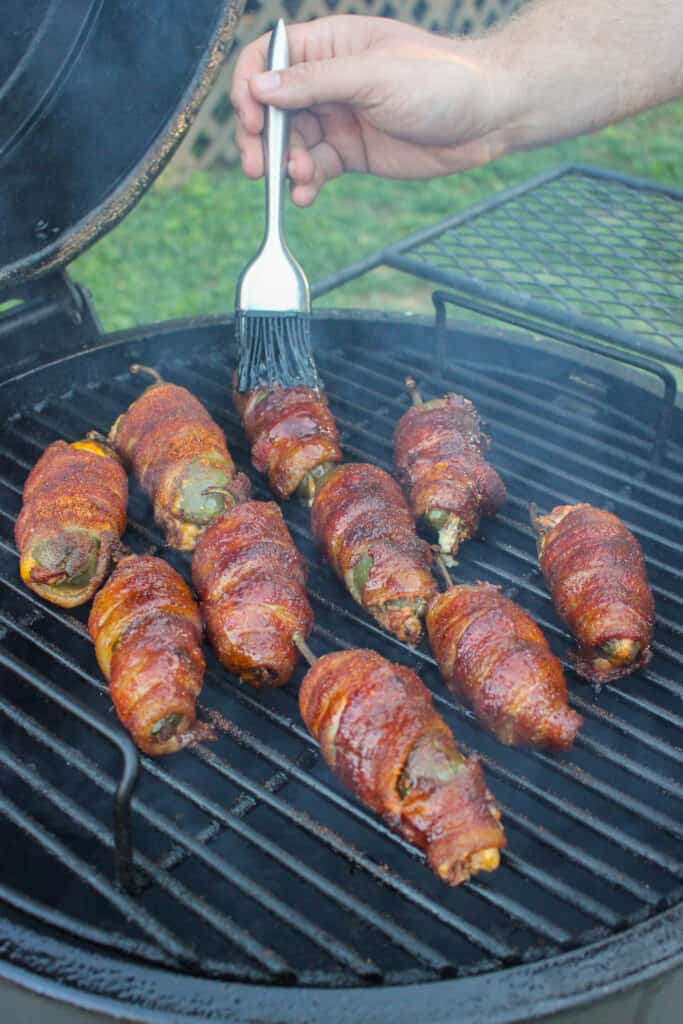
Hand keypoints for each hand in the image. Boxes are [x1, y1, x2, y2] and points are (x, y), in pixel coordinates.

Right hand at [231, 16, 515, 205]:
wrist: (486, 118)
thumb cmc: (440, 79)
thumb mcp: (373, 75)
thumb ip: (315, 83)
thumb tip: (260, 88)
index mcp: (330, 46)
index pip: (269, 59)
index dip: (250, 87)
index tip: (249, 120)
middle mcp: (328, 81)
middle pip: (273, 108)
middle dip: (261, 138)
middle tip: (257, 167)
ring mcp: (339, 119)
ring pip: (291, 144)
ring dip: (285, 165)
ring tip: (298, 179)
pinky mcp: (352, 153)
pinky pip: (315, 169)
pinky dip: (305, 183)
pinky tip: (305, 194)